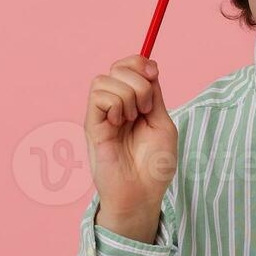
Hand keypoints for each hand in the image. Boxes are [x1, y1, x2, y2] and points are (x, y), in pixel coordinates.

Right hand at [84, 55, 177, 242]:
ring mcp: (102, 114)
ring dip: (127, 95)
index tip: (154, 74)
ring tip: (132, 120)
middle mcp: (116, 105)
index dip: (140, 62)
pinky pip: (98, 95)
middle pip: (118, 67)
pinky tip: (119, 123)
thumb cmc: (154, 165)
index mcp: (135, 102)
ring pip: (106, 79)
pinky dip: (114, 104)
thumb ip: (155, 95)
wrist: (142, 193)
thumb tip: (150, 65)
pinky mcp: (92, 125)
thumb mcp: (163, 123)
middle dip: (139, 82)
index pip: (129, 66)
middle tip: (146, 110)